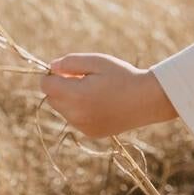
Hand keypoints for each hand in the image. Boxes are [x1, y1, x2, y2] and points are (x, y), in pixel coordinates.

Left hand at [41, 53, 177, 139]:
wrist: (148, 100)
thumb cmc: (123, 76)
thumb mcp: (97, 61)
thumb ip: (69, 63)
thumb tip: (51, 68)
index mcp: (76, 96)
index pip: (46, 85)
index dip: (54, 75)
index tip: (70, 70)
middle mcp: (76, 115)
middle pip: (52, 98)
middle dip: (61, 87)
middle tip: (84, 78)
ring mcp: (84, 127)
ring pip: (63, 110)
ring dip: (70, 99)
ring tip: (94, 90)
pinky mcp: (91, 133)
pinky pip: (75, 119)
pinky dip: (80, 110)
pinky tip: (100, 103)